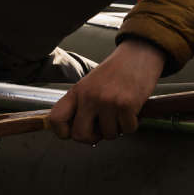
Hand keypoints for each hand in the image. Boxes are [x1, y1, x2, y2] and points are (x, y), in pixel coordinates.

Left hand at [48, 39, 164, 143]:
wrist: (137, 56)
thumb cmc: (114, 74)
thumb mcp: (89, 85)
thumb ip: (80, 106)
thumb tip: (75, 133)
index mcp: (76, 92)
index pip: (56, 119)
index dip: (63, 132)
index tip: (74, 132)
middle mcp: (89, 97)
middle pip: (80, 135)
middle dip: (92, 138)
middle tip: (101, 130)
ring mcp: (107, 101)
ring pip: (108, 135)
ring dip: (116, 129)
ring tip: (119, 113)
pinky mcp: (126, 105)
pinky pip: (127, 130)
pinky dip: (131, 124)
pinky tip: (131, 110)